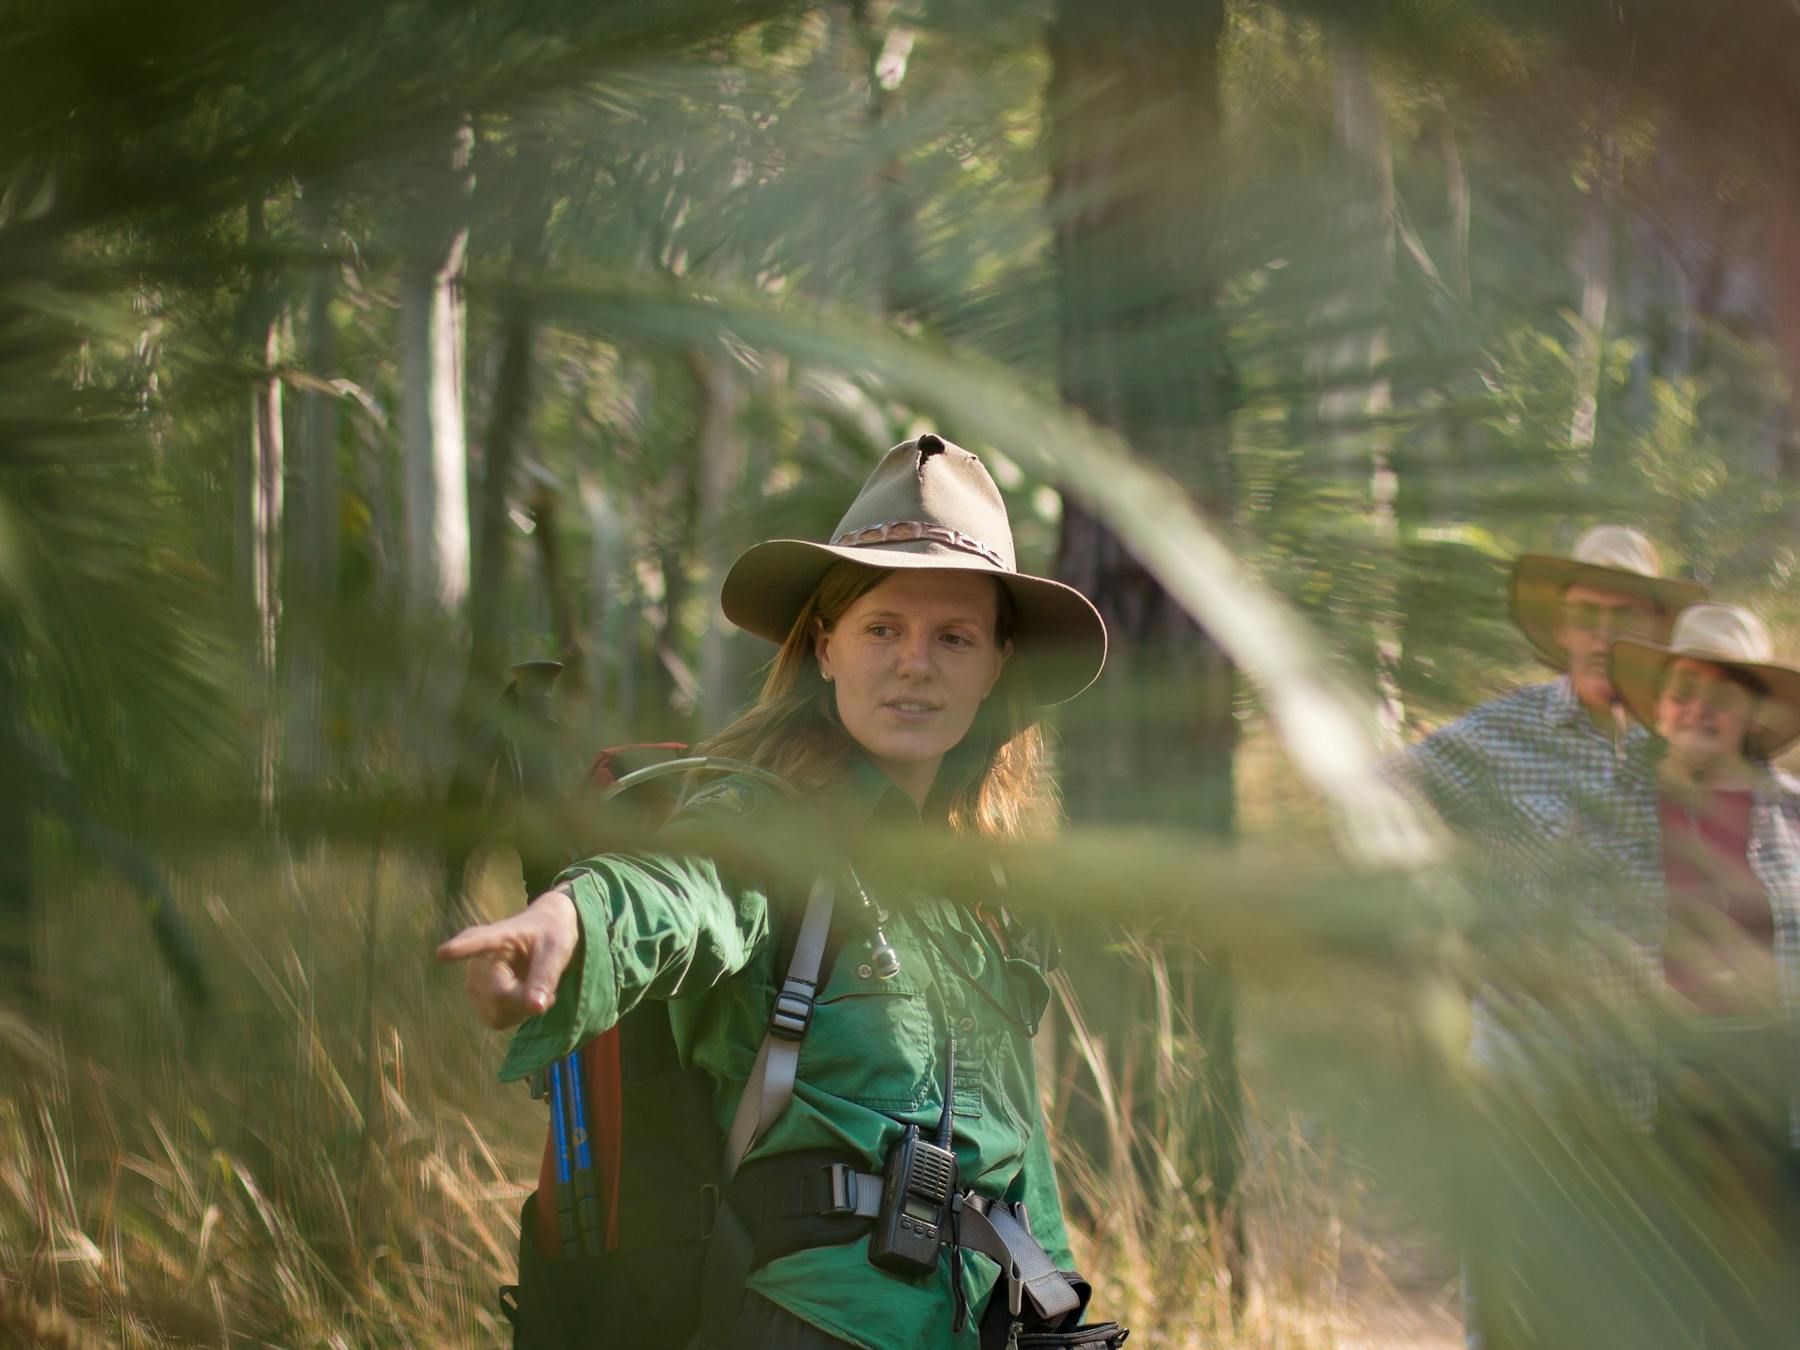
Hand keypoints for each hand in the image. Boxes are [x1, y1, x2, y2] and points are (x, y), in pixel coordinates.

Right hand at [435, 886, 580, 1028]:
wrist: (542, 933)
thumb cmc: (550, 936)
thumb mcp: (557, 950)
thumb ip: (546, 976)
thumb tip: (535, 1008)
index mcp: (498, 935)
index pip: (477, 942)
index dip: (460, 949)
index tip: (442, 953)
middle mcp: (477, 958)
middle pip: (499, 995)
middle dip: (526, 1000)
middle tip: (547, 985)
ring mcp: (473, 980)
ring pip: (497, 1013)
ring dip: (522, 1009)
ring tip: (532, 984)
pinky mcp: (476, 998)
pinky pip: (497, 1020)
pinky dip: (516, 1015)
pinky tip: (521, 996)